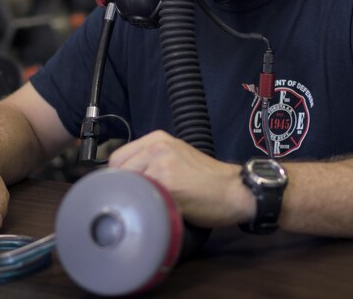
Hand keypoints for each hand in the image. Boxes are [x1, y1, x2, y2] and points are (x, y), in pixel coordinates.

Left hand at [107, 130, 254, 227]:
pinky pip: (144, 200)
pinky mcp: (168, 184)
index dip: (119, 178)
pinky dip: (148, 210)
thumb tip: (123, 179)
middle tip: (138, 202)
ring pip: (129, 187)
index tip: (125, 190)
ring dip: (136, 200)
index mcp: (157, 139)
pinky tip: (159, 213)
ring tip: (151, 207)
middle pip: (118, 172)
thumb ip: (150, 161)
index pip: (117, 158)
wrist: (235, 189)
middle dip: (124, 190)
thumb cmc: (207, 179)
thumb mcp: (176, 157)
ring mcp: (161, 164)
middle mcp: (157, 147)